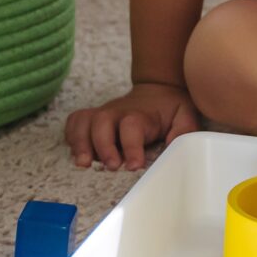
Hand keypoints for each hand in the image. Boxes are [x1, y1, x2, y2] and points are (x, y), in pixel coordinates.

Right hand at [64, 80, 200, 171]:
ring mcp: (103, 113)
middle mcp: (117, 112)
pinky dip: (71, 136)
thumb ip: (183, 131)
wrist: (157, 89)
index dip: (131, 145)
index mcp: (140, 114)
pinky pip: (74, 122)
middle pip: (101, 122)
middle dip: (103, 146)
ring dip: (80, 143)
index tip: (134, 165)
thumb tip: (173, 147)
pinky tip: (76, 153)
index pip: (132, 125)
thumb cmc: (170, 108)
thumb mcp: (185, 115)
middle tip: (110, 167)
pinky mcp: (92, 117)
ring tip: (83, 164)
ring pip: (83, 122)